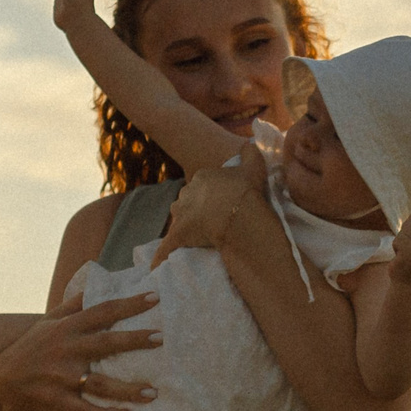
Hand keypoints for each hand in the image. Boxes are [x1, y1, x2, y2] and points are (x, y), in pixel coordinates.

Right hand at [0, 289, 161, 410]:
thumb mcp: (48, 321)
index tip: (155, 298)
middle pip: (105, 343)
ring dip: (127, 390)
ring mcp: (61, 376)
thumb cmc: (31, 347)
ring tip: (153, 393)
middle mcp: (67, 349)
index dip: (129, 304)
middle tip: (161, 339)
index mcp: (68, 328)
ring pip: (99, 383)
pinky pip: (82, 410)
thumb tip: (96, 282)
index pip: (103, 311)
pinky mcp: (55, 399)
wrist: (0, 378)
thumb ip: (73, 305)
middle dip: (134, 340)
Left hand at [152, 146, 268, 267]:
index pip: (203, 185)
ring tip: (198, 240)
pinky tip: (157, 268)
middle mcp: (187, 192)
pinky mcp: (178, 235)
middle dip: (197, 211)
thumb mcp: (253, 167)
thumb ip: (250, 153)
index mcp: (202, 177)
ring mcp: (181, 214)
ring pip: (179, 220)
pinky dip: (162, 257)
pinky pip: (167, 248)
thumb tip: (248, 143)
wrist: (239, 213)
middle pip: (189, 201)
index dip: (214, 196)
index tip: (224, 205)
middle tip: (213, 223)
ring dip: (184, 228)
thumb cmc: (246, 191)